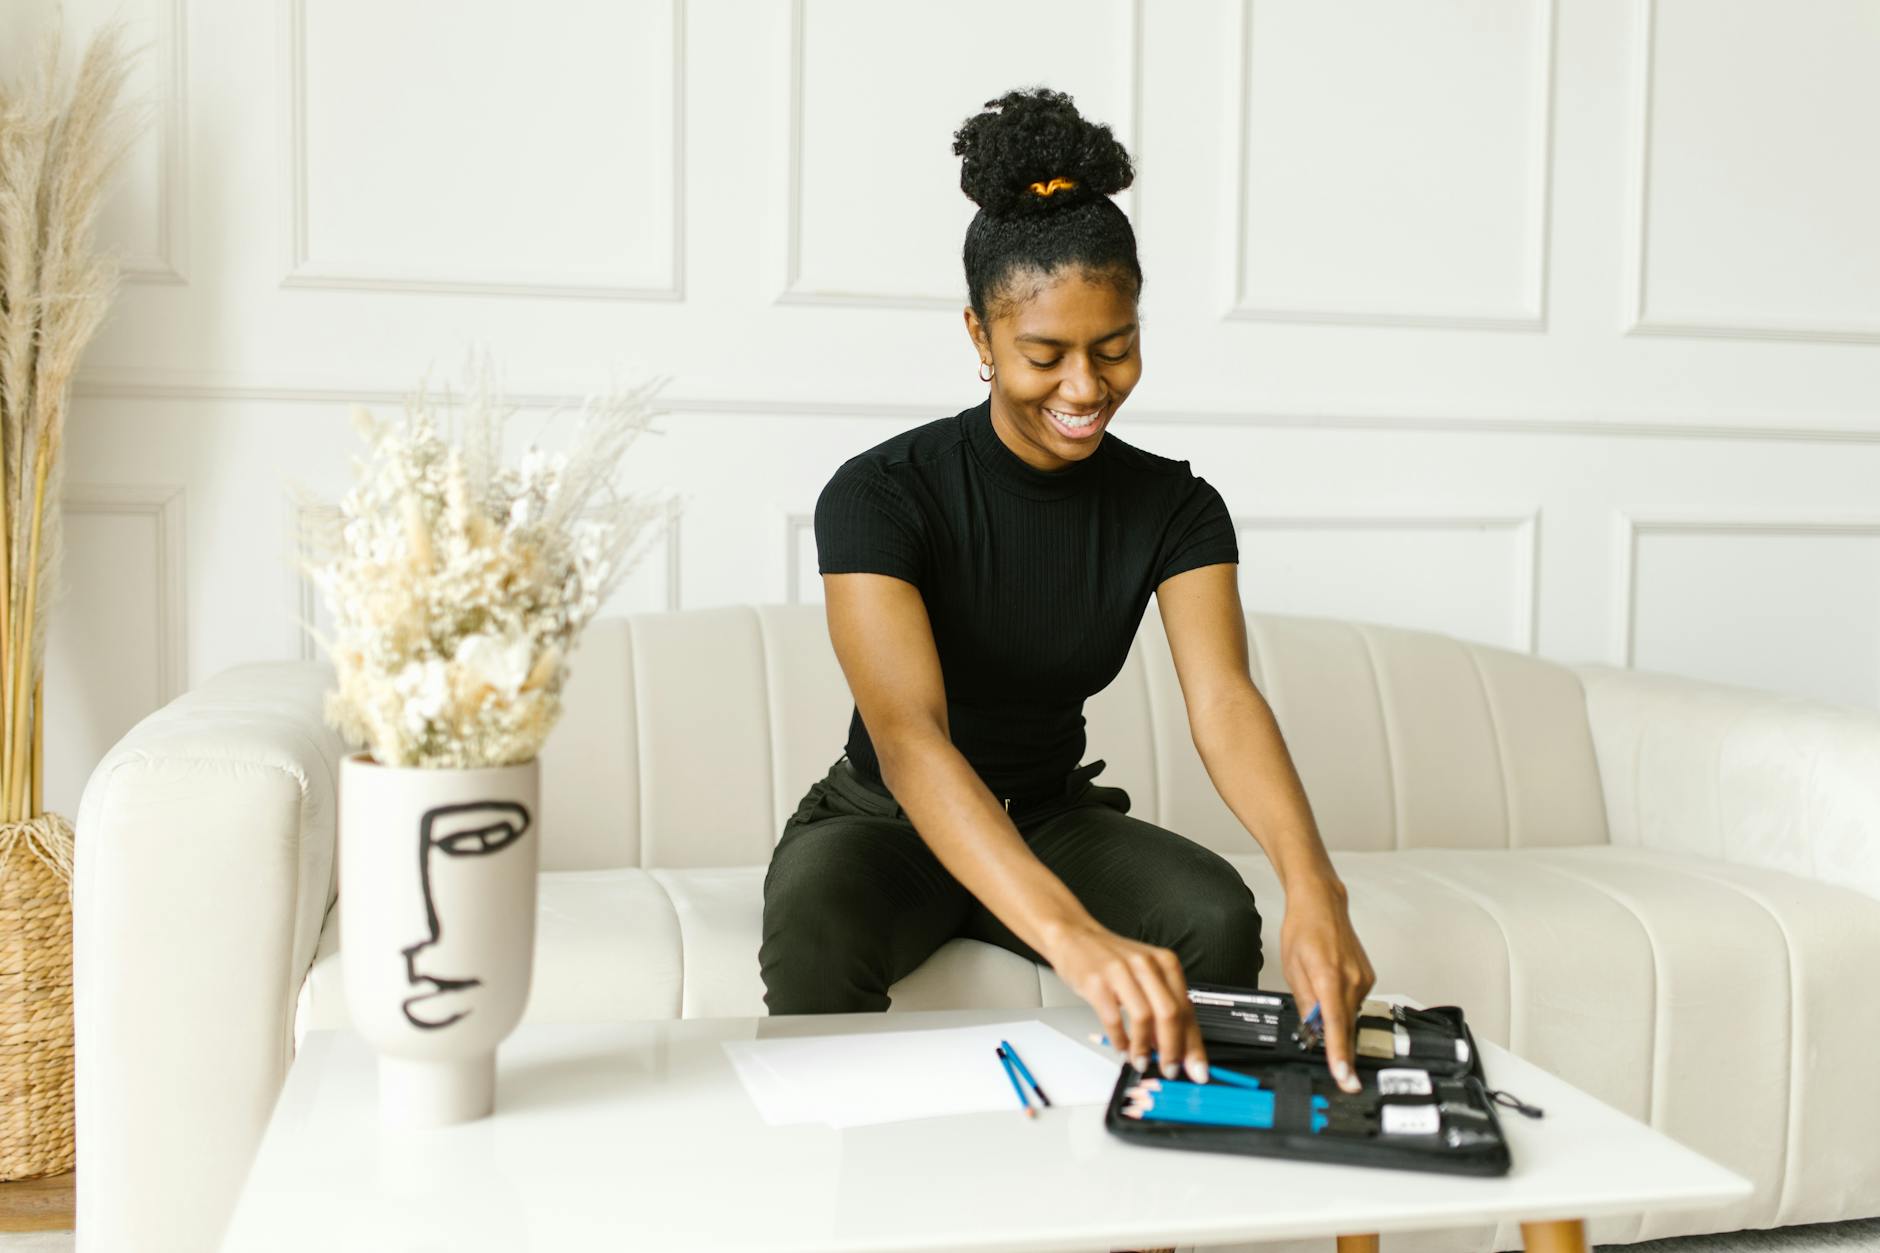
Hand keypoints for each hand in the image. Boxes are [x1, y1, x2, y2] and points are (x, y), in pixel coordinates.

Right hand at [1044, 919, 1211, 1083]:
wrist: (1075, 936)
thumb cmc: (1112, 959)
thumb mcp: (1145, 974)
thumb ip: (1162, 1005)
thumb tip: (1177, 1045)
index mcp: (1165, 963)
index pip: (1188, 1009)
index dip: (1193, 1044)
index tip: (1197, 1068)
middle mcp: (1146, 965)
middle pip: (1170, 1013)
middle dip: (1173, 1049)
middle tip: (1170, 1069)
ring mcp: (1121, 972)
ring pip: (1144, 1017)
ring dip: (1144, 1048)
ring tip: (1141, 1060)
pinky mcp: (1097, 982)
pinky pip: (1114, 1018)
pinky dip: (1120, 1040)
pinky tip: (1121, 1047)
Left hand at [1280, 877, 1374, 1093]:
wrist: (1322, 904)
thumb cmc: (1303, 930)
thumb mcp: (1292, 968)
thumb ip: (1304, 1002)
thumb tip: (1313, 1028)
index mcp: (1329, 977)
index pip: (1336, 1025)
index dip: (1339, 1054)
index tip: (1345, 1076)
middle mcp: (1352, 979)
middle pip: (1346, 1025)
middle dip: (1336, 1043)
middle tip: (1330, 1057)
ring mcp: (1364, 978)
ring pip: (1350, 1015)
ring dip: (1336, 1020)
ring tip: (1318, 999)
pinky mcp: (1369, 977)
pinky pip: (1354, 1002)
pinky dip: (1342, 1006)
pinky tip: (1329, 991)